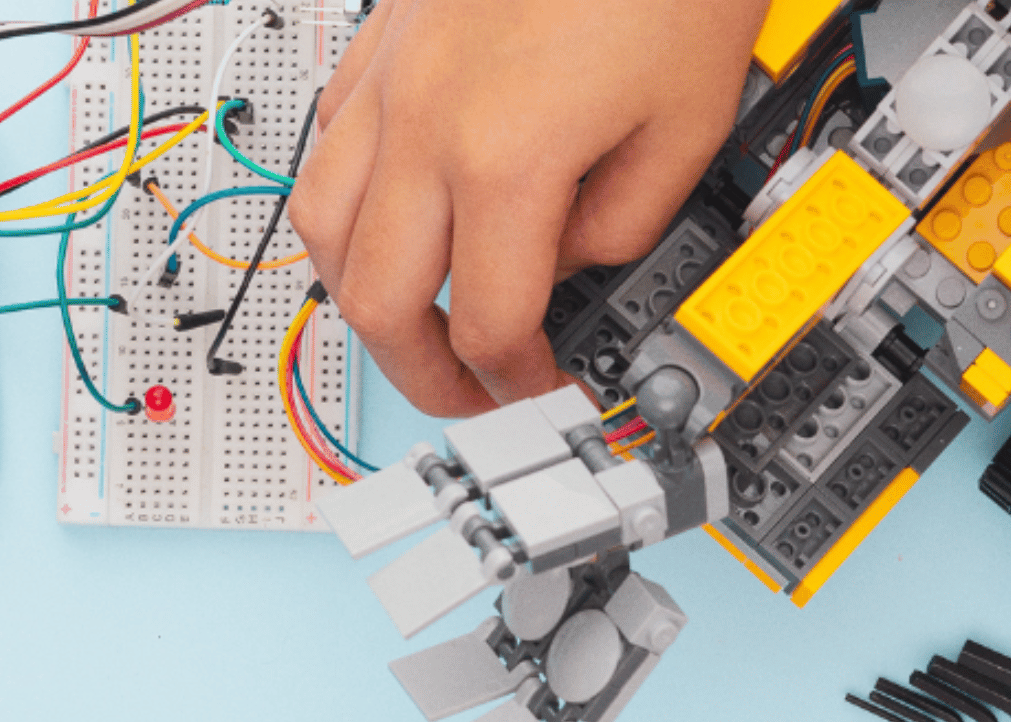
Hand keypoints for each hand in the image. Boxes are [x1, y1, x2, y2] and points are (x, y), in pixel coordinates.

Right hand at [290, 0, 769, 415]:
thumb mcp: (692, 122)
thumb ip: (626, 224)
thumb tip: (576, 263)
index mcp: (505, 156)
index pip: (486, 320)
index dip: (518, 381)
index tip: (544, 391)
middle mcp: (425, 123)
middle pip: (373, 297)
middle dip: (420, 372)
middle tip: (469, 394)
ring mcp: (386, 77)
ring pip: (318, 226)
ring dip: (361, 296)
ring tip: (415, 322)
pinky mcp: (376, 38)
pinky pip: (324, 147)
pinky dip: (345, 207)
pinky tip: (389, 216)